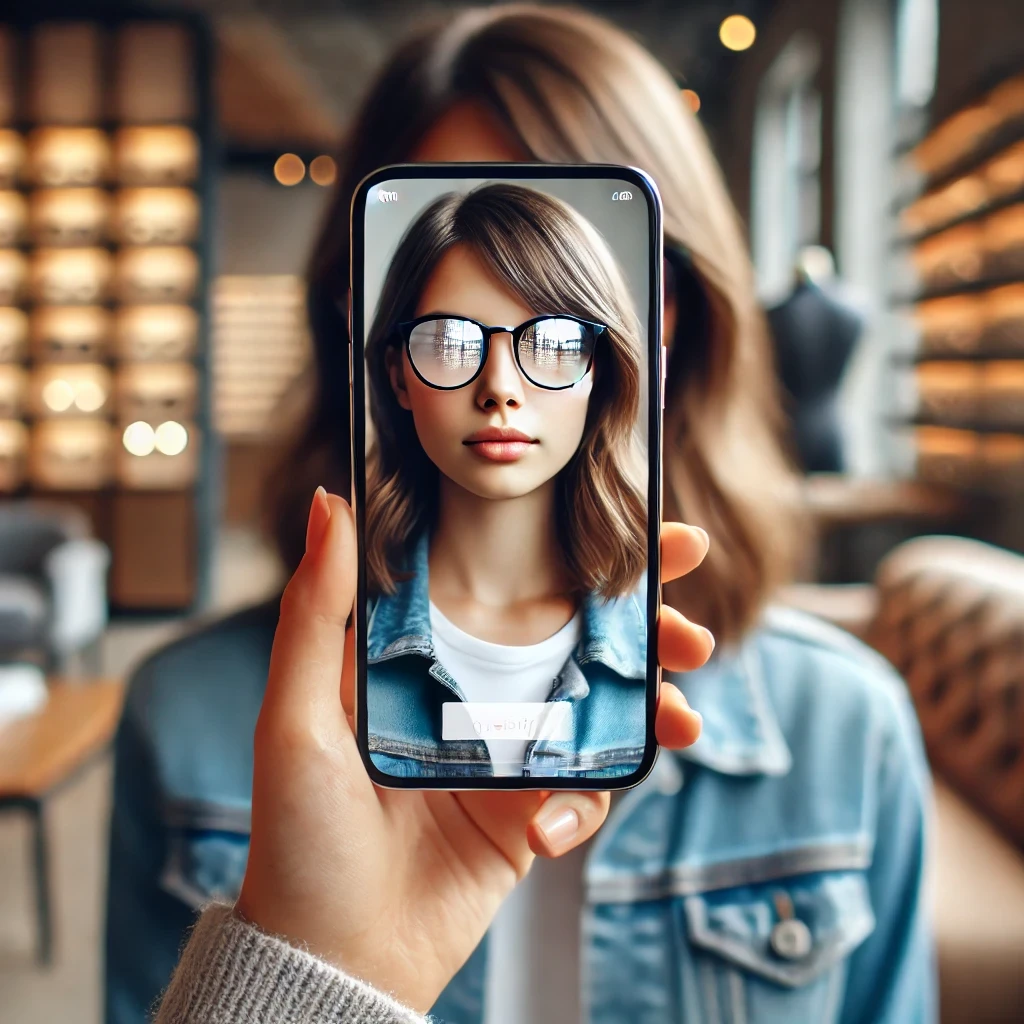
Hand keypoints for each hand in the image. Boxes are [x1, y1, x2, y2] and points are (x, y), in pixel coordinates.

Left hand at [236, 488, 711, 1011]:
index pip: (511, 580)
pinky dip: (583, 803)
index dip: (574, 552)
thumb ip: (316, 611)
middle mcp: (476, 693)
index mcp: (428, 654)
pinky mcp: (529, 810)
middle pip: (577, 638)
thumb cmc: (300, 834)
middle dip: (645, 624)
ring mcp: (510, 752)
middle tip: (689, 627)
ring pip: (602, 706)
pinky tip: (547, 827)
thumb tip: (332, 504)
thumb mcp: (298, 715)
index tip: (637, 525)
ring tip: (682, 714)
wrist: (334, 955)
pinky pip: (584, 790)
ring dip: (653, 703)